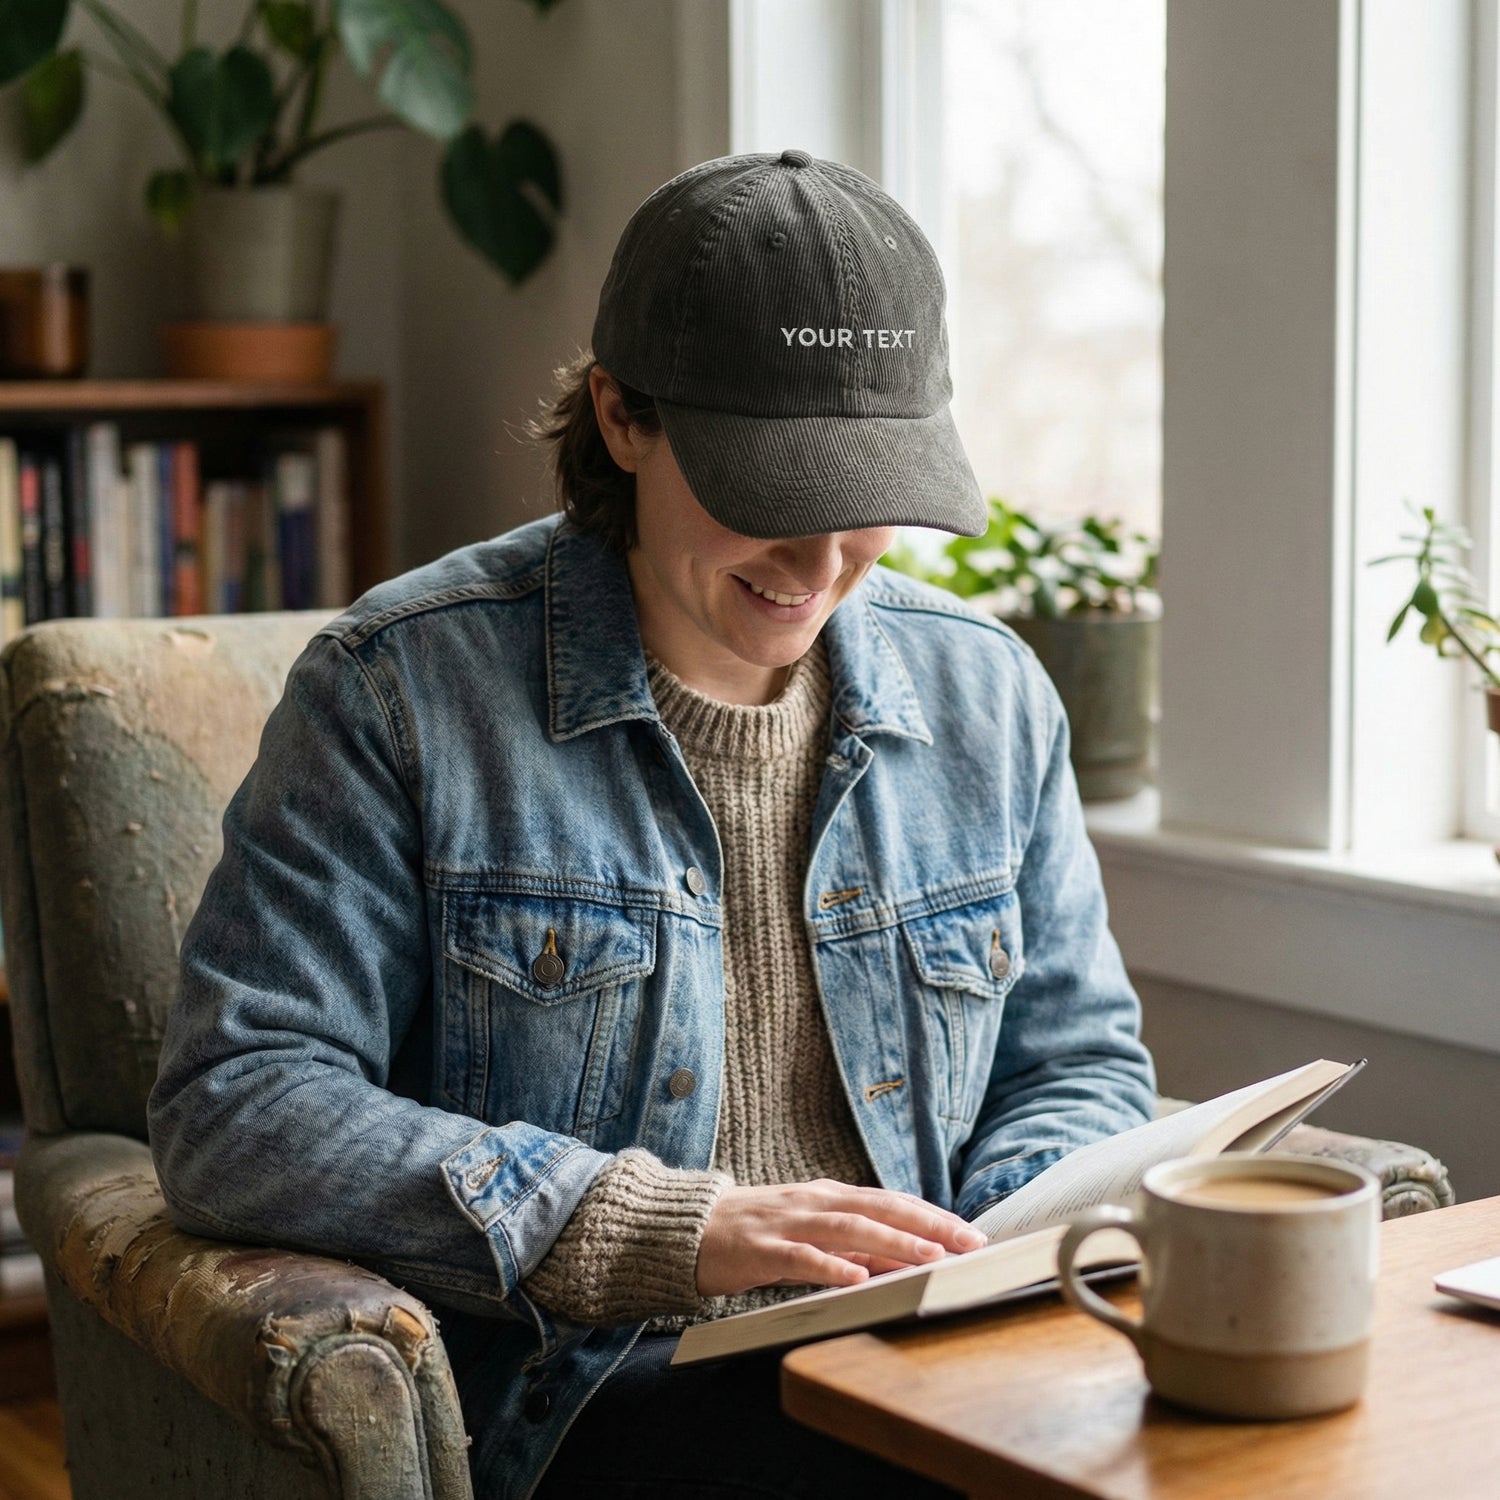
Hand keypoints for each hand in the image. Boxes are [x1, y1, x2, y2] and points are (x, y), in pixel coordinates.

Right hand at [695, 1178, 987, 1297]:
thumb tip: (906, 1260)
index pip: (891, 1202)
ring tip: (930, 1257)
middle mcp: (814, 1202)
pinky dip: (830, 1266)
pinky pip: (800, 1258)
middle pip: (879, 1208)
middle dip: (928, 1225)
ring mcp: (787, 1223)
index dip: (933, 1216)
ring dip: (893, 1241)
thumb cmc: (757, 1233)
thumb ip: (855, 1245)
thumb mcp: (811, 1234)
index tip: (972, 1234)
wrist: (688, 1228)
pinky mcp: (760, 1249)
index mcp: (829, 1196)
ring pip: (848, 1228)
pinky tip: (857, 1278)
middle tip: (969, 1242)